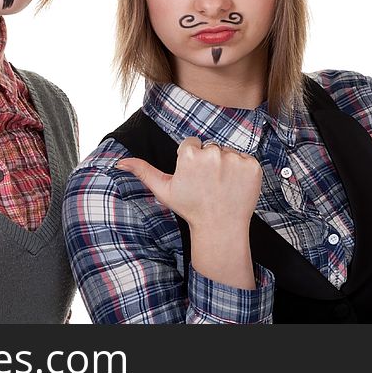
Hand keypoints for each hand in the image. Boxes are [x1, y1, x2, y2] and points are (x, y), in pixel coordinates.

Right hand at [116, 137, 261, 232]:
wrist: (220, 227)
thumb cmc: (190, 208)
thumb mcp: (163, 190)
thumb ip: (143, 171)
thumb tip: (120, 163)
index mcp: (190, 154)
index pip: (192, 145)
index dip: (192, 162)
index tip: (195, 178)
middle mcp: (212, 153)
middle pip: (210, 147)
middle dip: (210, 162)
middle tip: (208, 184)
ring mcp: (235, 159)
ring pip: (228, 153)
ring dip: (227, 165)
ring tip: (221, 186)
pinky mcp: (252, 166)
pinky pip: (246, 159)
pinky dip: (243, 171)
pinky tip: (235, 186)